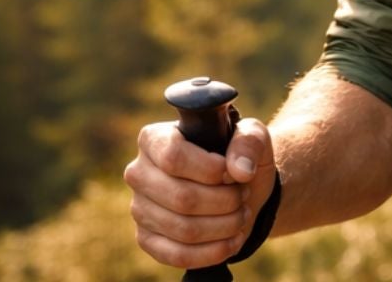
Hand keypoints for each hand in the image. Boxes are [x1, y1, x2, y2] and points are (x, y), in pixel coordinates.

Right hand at [126, 117, 273, 268]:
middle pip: (182, 197)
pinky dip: (213, 251)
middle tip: (242, 196)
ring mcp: (139, 208)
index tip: (232, 174)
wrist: (236, 189)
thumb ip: (249, 142)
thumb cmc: (237, 158)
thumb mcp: (252, 137)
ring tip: (240, 215)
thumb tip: (240, 170)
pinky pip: (178, 255)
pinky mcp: (147, 239)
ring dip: (224, 226)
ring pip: (184, 229)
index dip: (211, 170)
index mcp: (154, 139)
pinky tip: (232, 240)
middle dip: (225, 201)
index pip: (173, 156)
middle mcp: (139, 173)